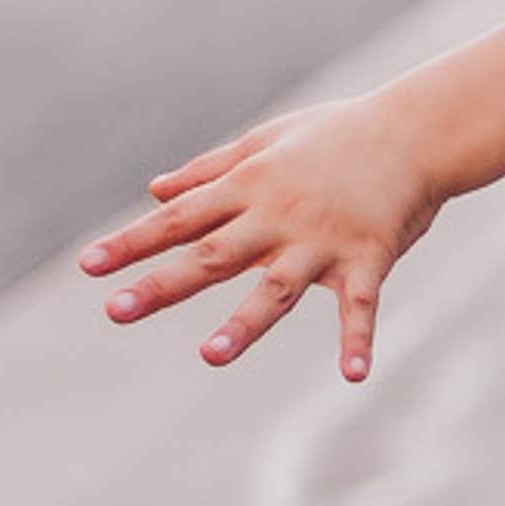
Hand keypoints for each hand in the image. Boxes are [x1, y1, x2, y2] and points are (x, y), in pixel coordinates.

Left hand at [81, 89, 440, 378]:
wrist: (415, 130)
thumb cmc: (338, 134)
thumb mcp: (264, 141)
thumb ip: (209, 170)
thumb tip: (154, 191)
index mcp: (249, 187)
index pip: (179, 219)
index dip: (133, 242)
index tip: (89, 267)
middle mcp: (278, 216)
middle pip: (212, 255)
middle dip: (162, 284)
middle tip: (115, 311)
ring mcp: (324, 240)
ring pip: (277, 288)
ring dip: (244, 323)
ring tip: (210, 357)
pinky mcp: (369, 257)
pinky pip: (362, 305)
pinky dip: (358, 340)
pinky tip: (354, 376)